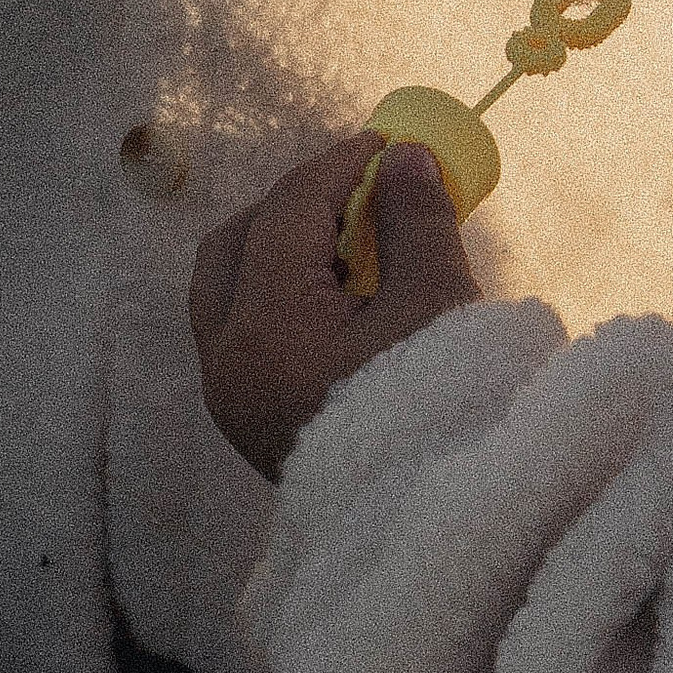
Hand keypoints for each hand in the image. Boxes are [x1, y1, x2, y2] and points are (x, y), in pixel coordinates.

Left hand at [190, 137, 479, 482]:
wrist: (438, 529)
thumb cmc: (445, 414)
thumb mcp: (438, 304)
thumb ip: (416, 219)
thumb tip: (402, 157)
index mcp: (266, 328)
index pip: (287, 212)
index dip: (338, 165)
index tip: (386, 143)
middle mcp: (227, 362)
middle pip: (232, 244)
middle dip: (294, 202)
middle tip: (361, 188)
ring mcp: (231, 398)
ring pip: (227, 289)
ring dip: (281, 248)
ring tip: (357, 242)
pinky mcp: (249, 421)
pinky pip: (244, 331)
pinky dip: (281, 294)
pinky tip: (346, 296)